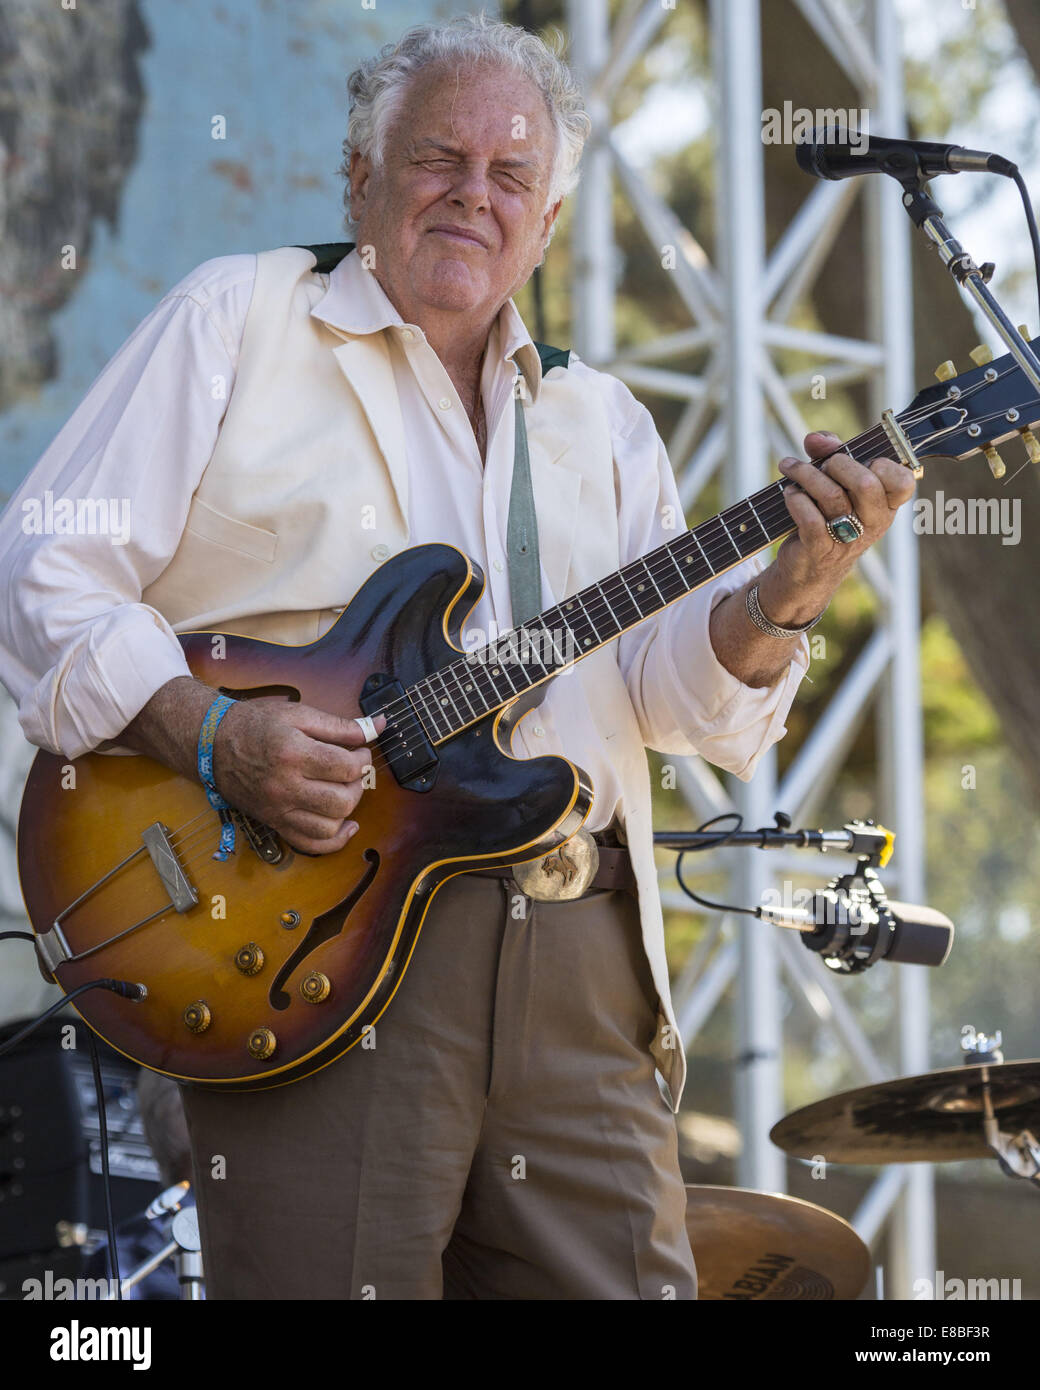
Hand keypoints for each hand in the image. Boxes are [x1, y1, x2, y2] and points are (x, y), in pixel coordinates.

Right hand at [211, 699, 384, 855]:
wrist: (211, 744)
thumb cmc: (254, 725)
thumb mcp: (298, 714)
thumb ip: (340, 725)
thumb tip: (377, 726)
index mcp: (292, 754)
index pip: (346, 767)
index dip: (362, 759)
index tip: (359, 752)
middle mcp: (285, 787)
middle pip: (342, 801)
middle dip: (357, 784)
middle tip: (352, 770)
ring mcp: (278, 809)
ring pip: (329, 827)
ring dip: (347, 810)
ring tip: (343, 790)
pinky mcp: (274, 823)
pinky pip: (310, 845)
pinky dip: (334, 841)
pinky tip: (346, 825)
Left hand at [762, 430, 916, 621]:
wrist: (809, 567)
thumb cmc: (827, 515)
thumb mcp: (836, 482)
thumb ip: (831, 452)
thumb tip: (817, 439)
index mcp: (885, 505)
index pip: (903, 482)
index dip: (883, 464)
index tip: (861, 459)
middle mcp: (872, 523)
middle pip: (865, 483)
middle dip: (837, 464)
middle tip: (821, 464)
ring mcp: (848, 538)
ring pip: (832, 496)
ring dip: (806, 475)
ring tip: (790, 468)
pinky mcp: (820, 549)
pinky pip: (811, 519)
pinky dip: (796, 500)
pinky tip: (789, 494)